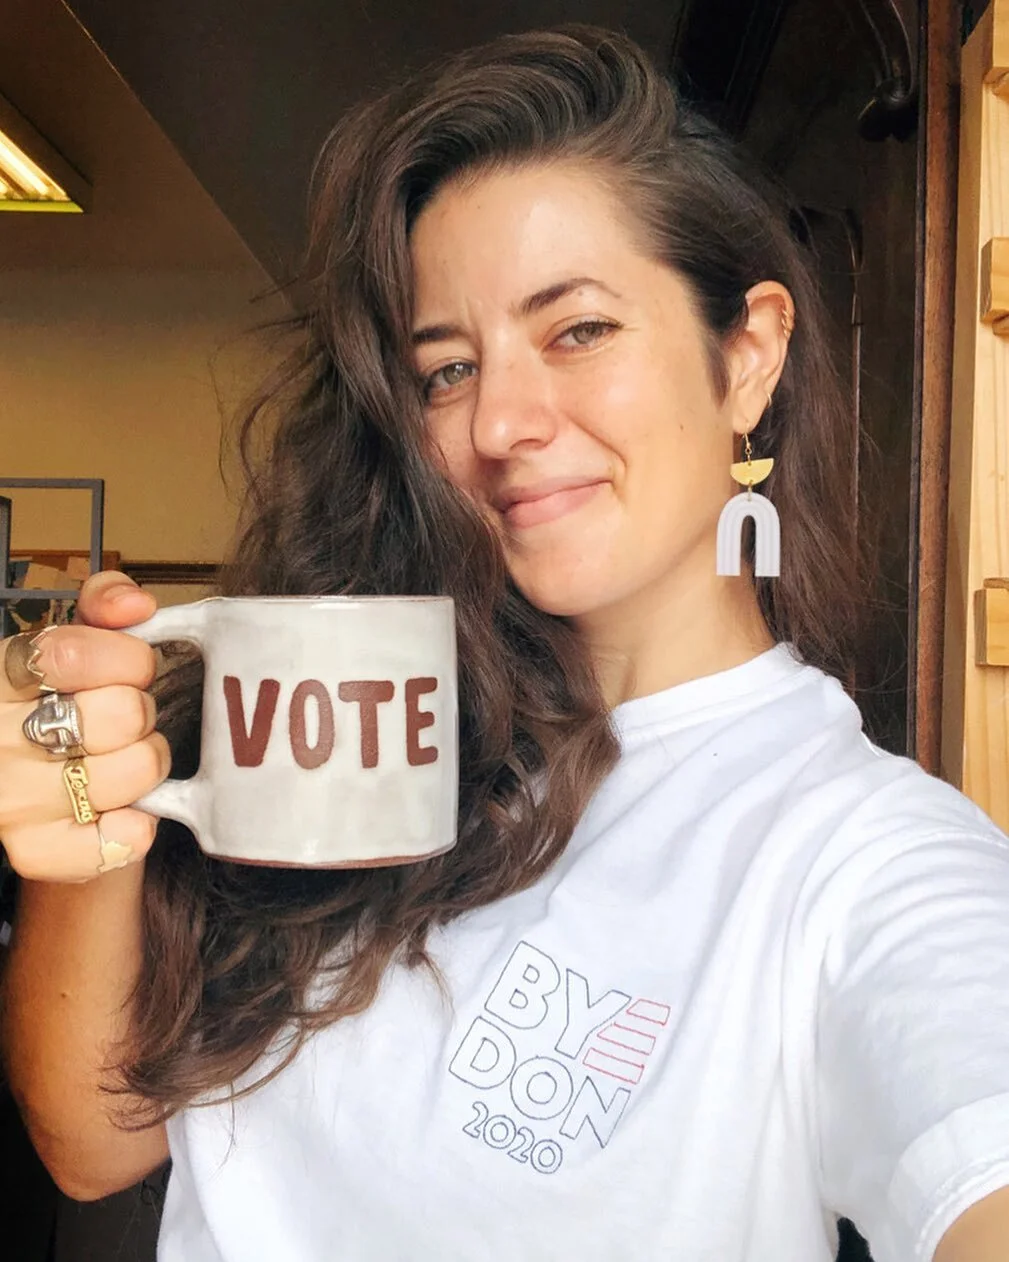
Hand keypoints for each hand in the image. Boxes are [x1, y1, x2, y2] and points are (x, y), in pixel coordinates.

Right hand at [0, 572, 170, 881]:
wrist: (53, 794)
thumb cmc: (72, 705)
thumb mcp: (82, 643)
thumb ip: (104, 605)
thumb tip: (135, 606)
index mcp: (2, 676)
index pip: (70, 655)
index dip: (129, 659)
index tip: (136, 670)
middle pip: (118, 714)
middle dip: (142, 714)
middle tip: (128, 722)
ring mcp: (10, 800)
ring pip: (132, 770)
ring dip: (147, 764)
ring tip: (124, 761)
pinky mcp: (35, 851)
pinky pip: (118, 837)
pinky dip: (137, 826)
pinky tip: (124, 811)